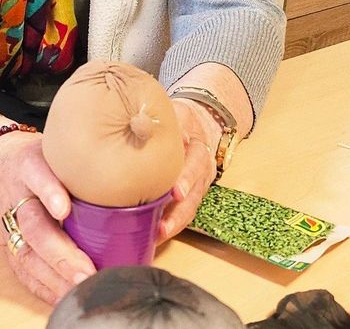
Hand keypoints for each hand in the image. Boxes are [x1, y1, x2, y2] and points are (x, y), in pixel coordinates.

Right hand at [0, 129, 95, 303]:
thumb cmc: (39, 159)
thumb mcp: (57, 149)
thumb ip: (88, 164)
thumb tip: (148, 201)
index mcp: (29, 165)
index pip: (37, 175)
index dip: (50, 192)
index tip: (64, 209)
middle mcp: (17, 196)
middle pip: (34, 226)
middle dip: (59, 252)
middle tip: (86, 270)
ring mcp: (9, 224)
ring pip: (27, 254)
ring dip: (54, 276)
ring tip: (81, 288)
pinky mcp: (7, 246)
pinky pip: (22, 271)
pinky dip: (43, 287)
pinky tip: (64, 296)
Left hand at [157, 99, 219, 243]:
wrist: (198, 126)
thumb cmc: (181, 120)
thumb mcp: (178, 113)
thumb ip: (168, 119)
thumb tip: (147, 122)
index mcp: (199, 149)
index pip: (196, 163)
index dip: (187, 177)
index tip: (176, 191)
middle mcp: (202, 171)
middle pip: (195, 194)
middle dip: (179, 211)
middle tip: (164, 224)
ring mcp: (197, 186)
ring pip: (190, 208)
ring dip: (175, 223)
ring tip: (159, 234)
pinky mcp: (189, 197)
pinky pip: (183, 213)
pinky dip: (171, 224)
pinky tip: (156, 236)